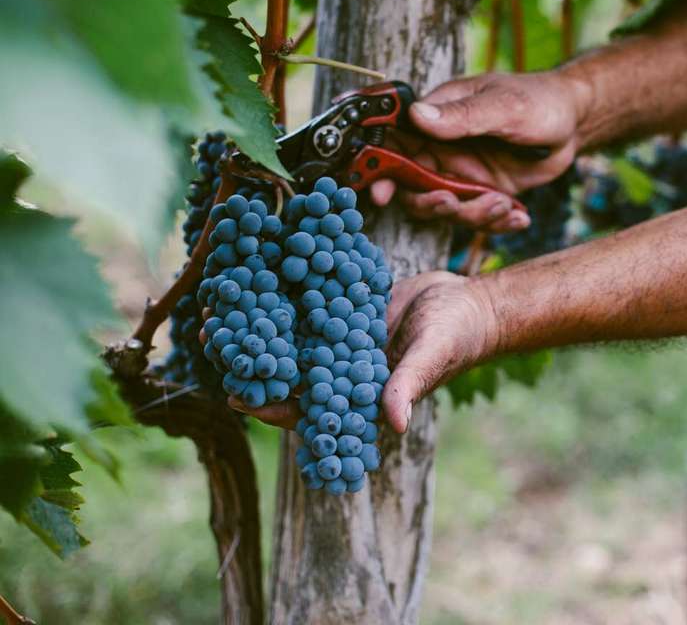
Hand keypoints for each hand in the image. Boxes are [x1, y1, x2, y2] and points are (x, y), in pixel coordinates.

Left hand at [229, 272, 496, 432]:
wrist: (471, 302)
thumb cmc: (459, 337)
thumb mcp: (432, 358)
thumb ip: (409, 386)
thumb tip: (396, 424)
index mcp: (357, 396)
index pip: (305, 409)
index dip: (270, 404)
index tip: (235, 395)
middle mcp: (340, 369)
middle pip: (285, 369)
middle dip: (248, 356)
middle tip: (210, 335)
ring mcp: (338, 337)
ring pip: (289, 332)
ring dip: (257, 319)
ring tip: (221, 299)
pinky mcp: (342, 307)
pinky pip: (307, 300)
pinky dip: (283, 286)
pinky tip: (256, 266)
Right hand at [370, 71, 589, 232]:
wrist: (573, 121)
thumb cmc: (539, 100)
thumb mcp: (503, 106)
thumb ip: (462, 115)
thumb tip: (417, 115)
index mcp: (438, 118)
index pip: (395, 145)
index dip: (382, 170)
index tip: (382, 193)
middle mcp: (444, 149)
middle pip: (415, 187)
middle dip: (431, 203)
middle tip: (453, 201)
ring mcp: (464, 174)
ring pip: (448, 209)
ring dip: (473, 214)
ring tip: (503, 203)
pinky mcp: (485, 192)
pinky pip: (479, 218)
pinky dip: (497, 223)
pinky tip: (519, 217)